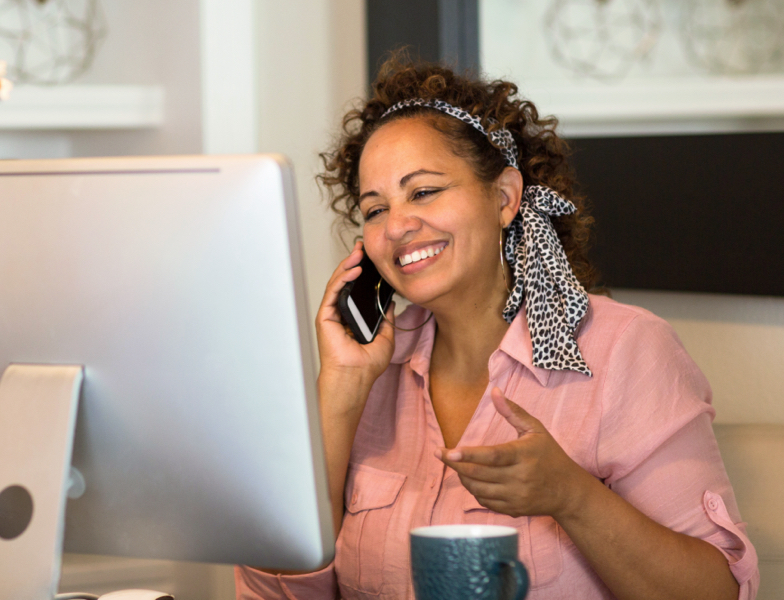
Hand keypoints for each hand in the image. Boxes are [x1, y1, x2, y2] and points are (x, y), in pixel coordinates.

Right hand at [315, 241, 395, 395]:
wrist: (355, 377)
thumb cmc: (366, 364)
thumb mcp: (386, 336)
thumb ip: (386, 317)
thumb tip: (390, 301)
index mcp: (353, 317)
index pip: (356, 289)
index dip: (362, 271)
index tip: (371, 258)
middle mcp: (340, 314)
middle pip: (345, 281)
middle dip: (353, 262)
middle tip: (363, 247)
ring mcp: (331, 314)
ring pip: (337, 283)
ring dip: (348, 265)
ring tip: (360, 253)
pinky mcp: (324, 316)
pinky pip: (333, 291)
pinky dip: (342, 278)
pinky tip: (354, 269)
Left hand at [437, 387, 593, 519]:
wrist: (568, 491)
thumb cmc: (550, 455)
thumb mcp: (536, 429)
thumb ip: (513, 411)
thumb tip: (494, 391)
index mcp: (524, 455)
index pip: (493, 456)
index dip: (470, 454)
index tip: (449, 451)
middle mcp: (519, 478)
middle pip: (479, 474)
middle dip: (455, 464)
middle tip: (439, 454)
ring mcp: (516, 496)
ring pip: (478, 489)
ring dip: (462, 476)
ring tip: (456, 464)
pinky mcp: (513, 510)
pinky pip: (485, 502)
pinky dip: (473, 490)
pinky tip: (471, 478)